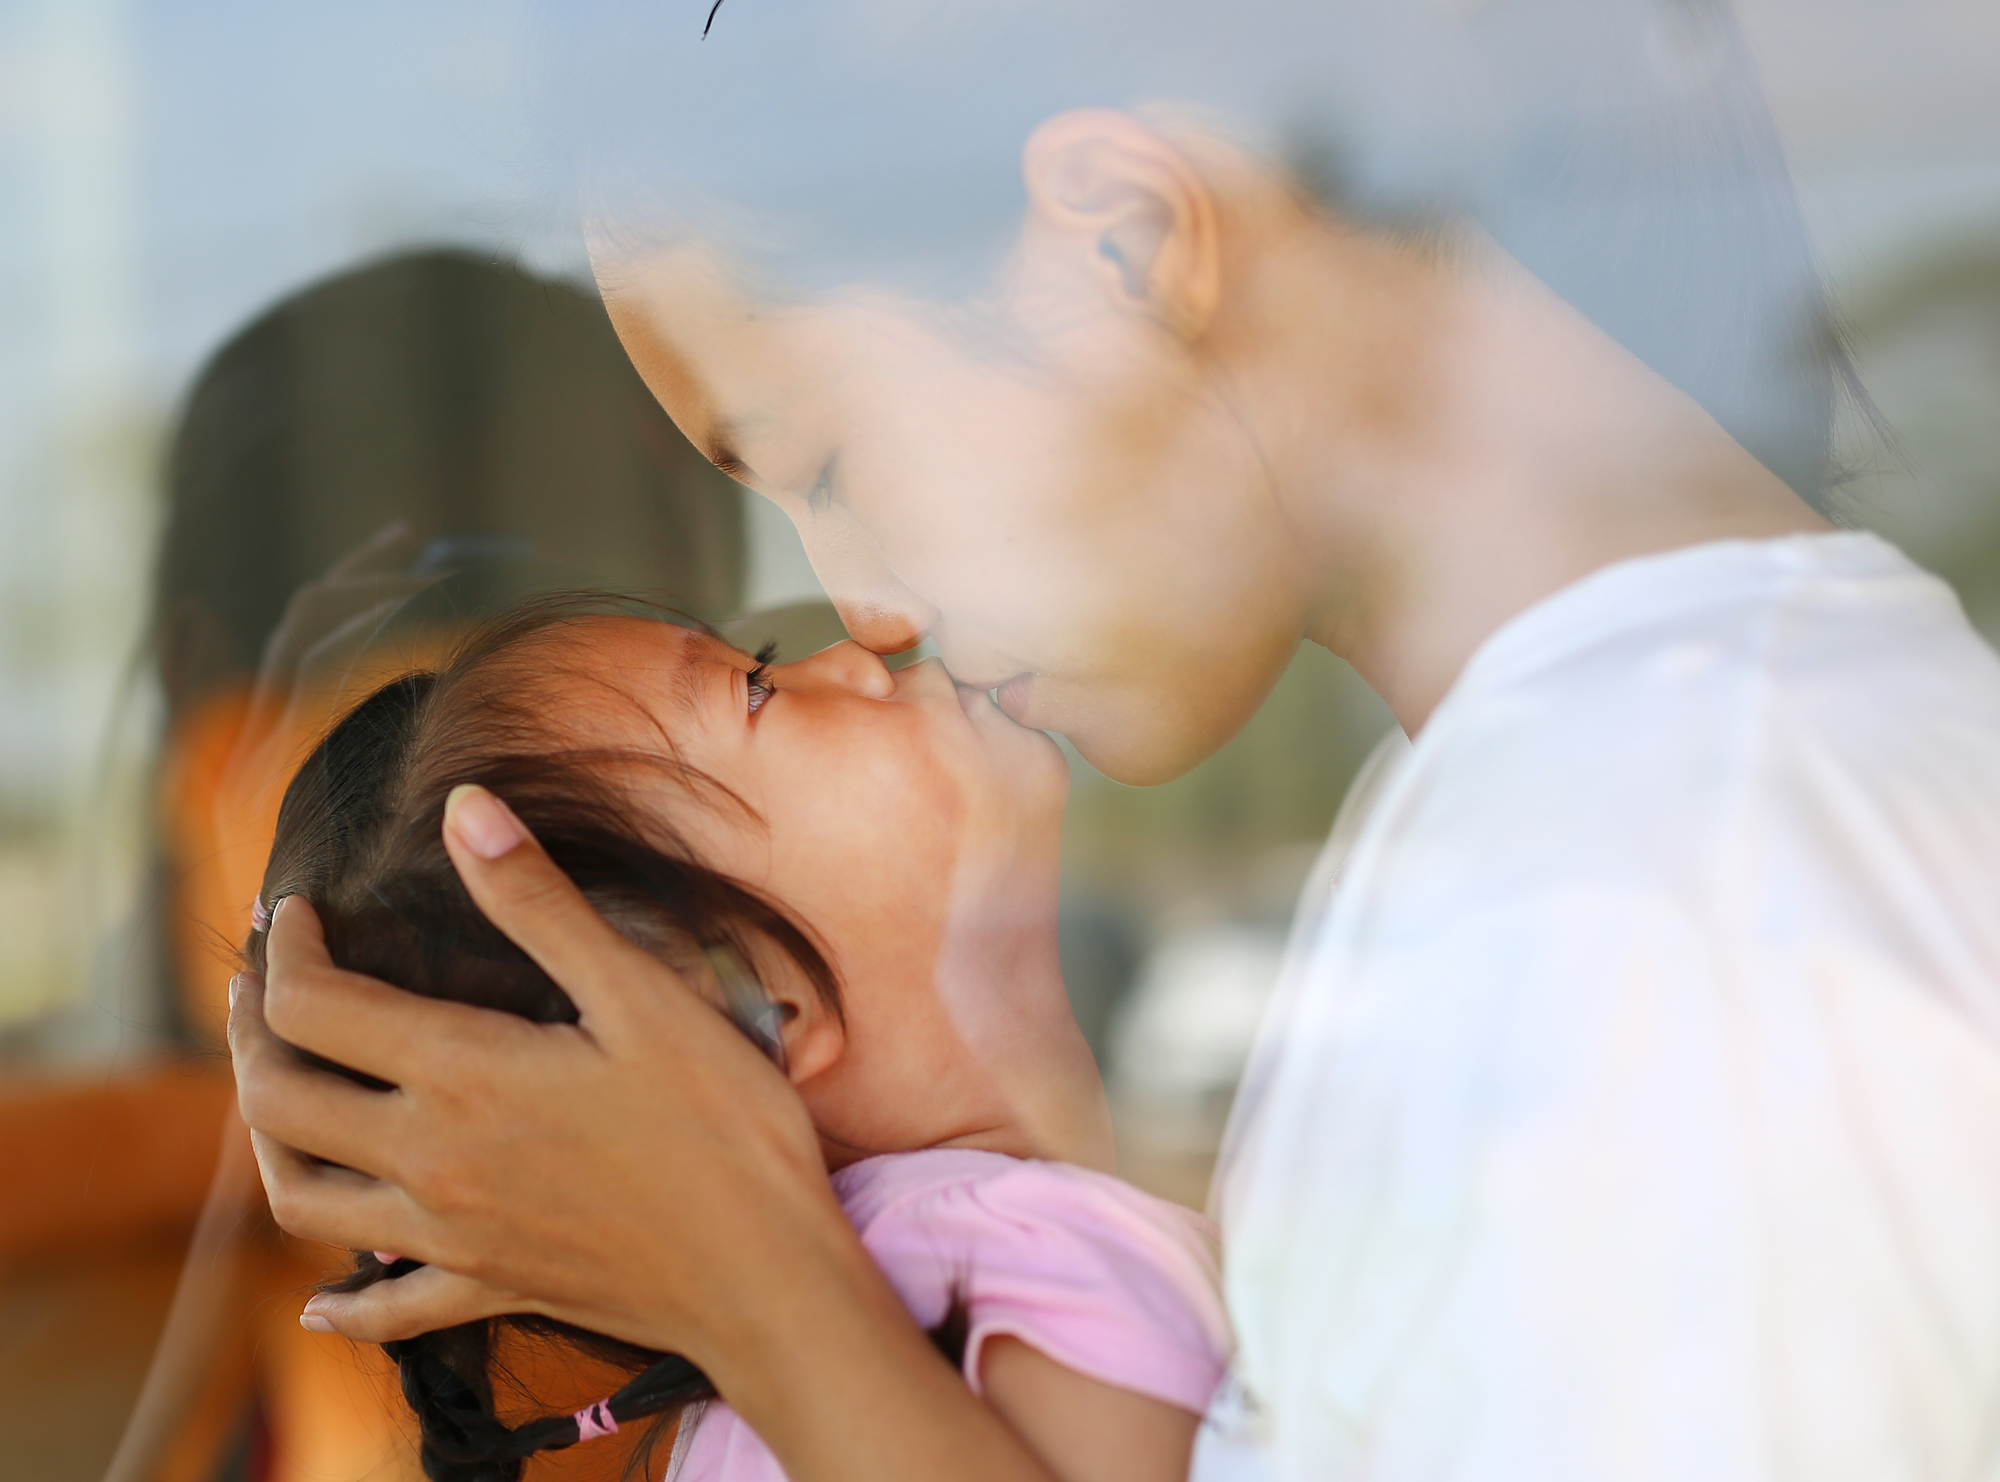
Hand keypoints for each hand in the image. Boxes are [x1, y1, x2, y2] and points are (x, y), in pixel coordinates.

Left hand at [229, 784, 842, 1372]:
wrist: (768, 1273)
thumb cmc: (722, 1126)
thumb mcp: (642, 995)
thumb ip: (541, 902)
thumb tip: (465, 807)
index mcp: (462, 1074)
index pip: (315, 1007)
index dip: (290, 950)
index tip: (301, 912)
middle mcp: (430, 1161)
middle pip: (280, 1100)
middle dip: (253, 1031)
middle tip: (264, 986)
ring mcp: (451, 1237)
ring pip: (302, 1199)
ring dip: (268, 1140)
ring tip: (279, 1094)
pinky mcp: (487, 1289)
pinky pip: (382, 1309)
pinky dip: (339, 1303)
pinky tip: (322, 1301)